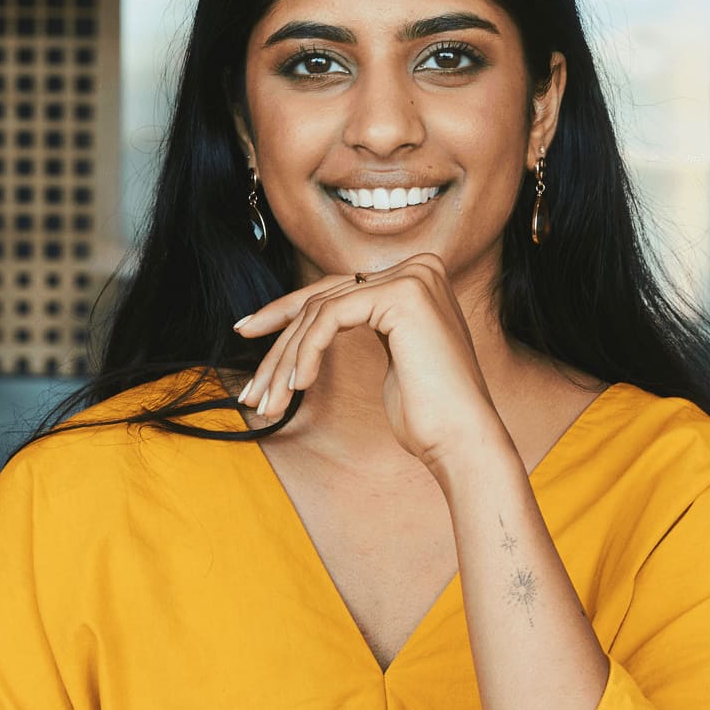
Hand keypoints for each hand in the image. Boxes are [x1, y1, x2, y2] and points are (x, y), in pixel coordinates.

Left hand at [233, 251, 507, 476]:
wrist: (462, 442)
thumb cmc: (428, 414)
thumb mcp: (390, 358)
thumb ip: (362, 324)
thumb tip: (315, 318)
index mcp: (416, 278)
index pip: (335, 290)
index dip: (285, 313)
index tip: (247, 333)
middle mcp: (418, 268)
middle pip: (323, 298)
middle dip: (278, 342)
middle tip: (252, 386)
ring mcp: (412, 277)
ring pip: (320, 310)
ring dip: (285, 360)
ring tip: (269, 401)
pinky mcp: (402, 295)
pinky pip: (330, 318)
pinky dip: (306, 353)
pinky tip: (298, 386)